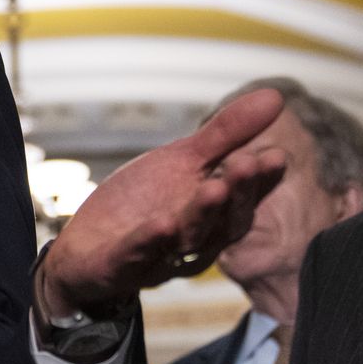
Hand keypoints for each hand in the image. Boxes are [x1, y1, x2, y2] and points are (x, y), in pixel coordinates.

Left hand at [40, 88, 287, 316]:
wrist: (85, 249)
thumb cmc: (142, 202)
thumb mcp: (180, 160)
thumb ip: (224, 135)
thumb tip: (275, 96)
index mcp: (213, 216)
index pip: (245, 199)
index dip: (261, 181)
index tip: (277, 155)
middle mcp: (194, 241)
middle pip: (223, 221)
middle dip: (237, 192)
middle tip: (247, 163)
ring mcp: (159, 257)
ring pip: (188, 239)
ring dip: (202, 213)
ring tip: (214, 187)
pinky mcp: (122, 267)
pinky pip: (138, 255)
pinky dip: (149, 241)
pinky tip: (161, 223)